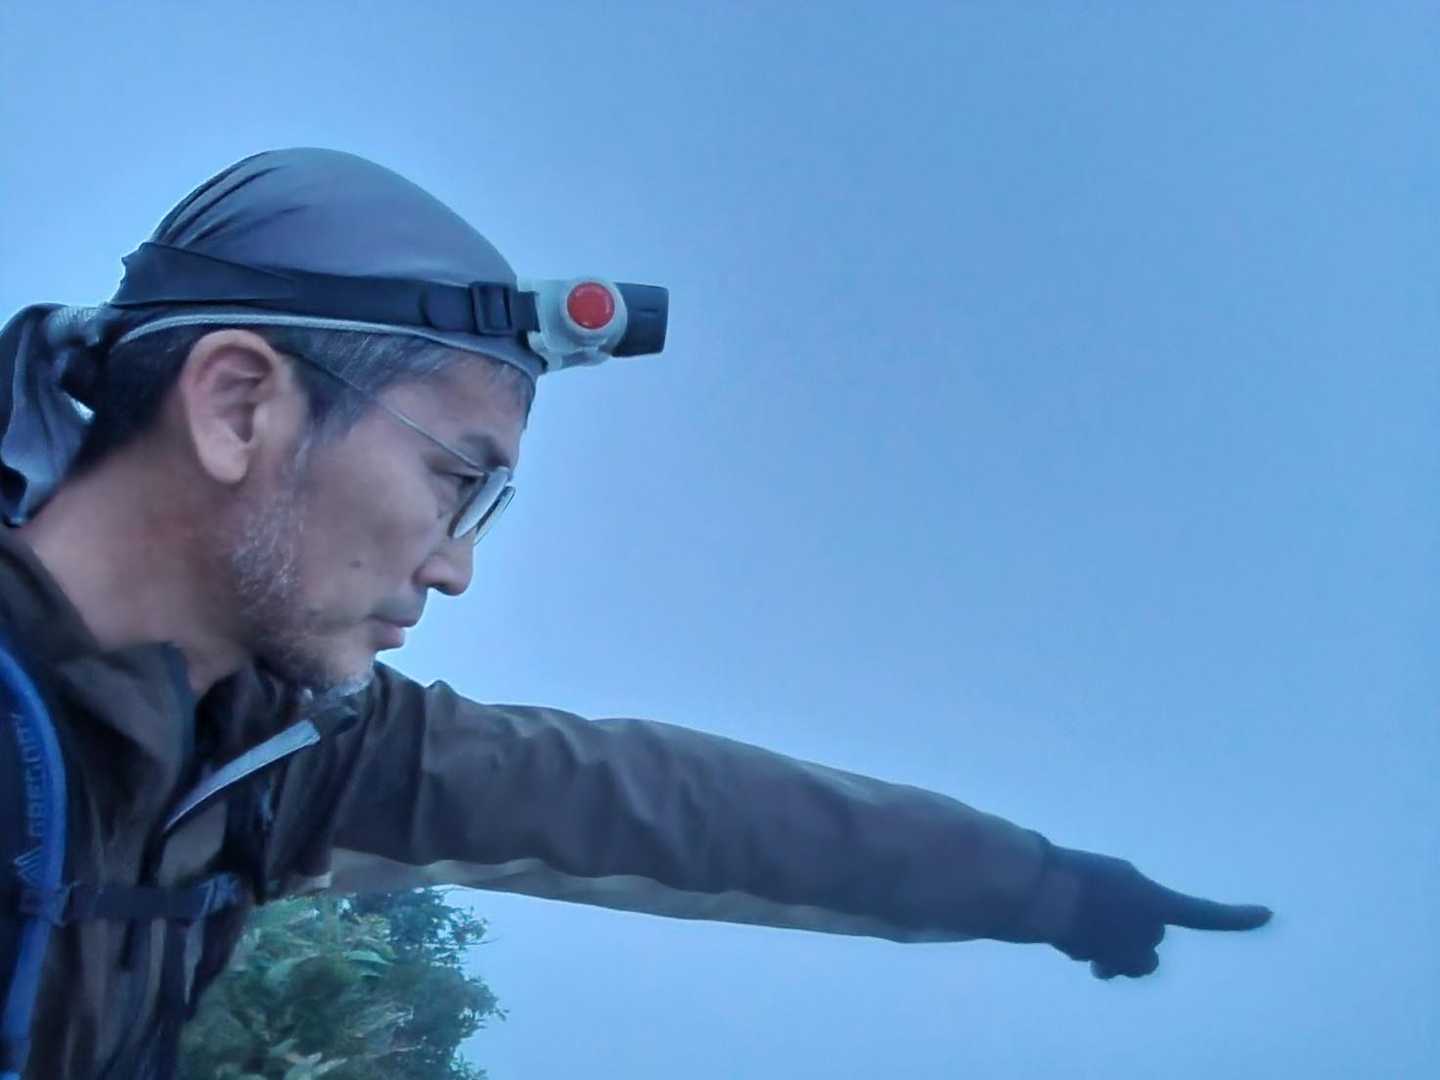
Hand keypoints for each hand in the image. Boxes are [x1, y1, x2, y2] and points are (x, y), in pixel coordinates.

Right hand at [1046, 844, 1273, 979]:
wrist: (1036, 892)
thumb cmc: (1076, 873)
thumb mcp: (1118, 875)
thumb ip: (1138, 903)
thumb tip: (1134, 943)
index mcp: (1154, 902)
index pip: (1206, 914)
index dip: (1237, 917)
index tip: (1267, 915)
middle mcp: (1145, 931)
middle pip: (1154, 938)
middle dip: (1138, 931)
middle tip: (1111, 909)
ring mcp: (1121, 949)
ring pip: (1136, 961)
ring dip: (1123, 952)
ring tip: (1097, 931)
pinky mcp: (1095, 958)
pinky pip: (1106, 962)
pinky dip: (1097, 952)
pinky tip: (1076, 934)